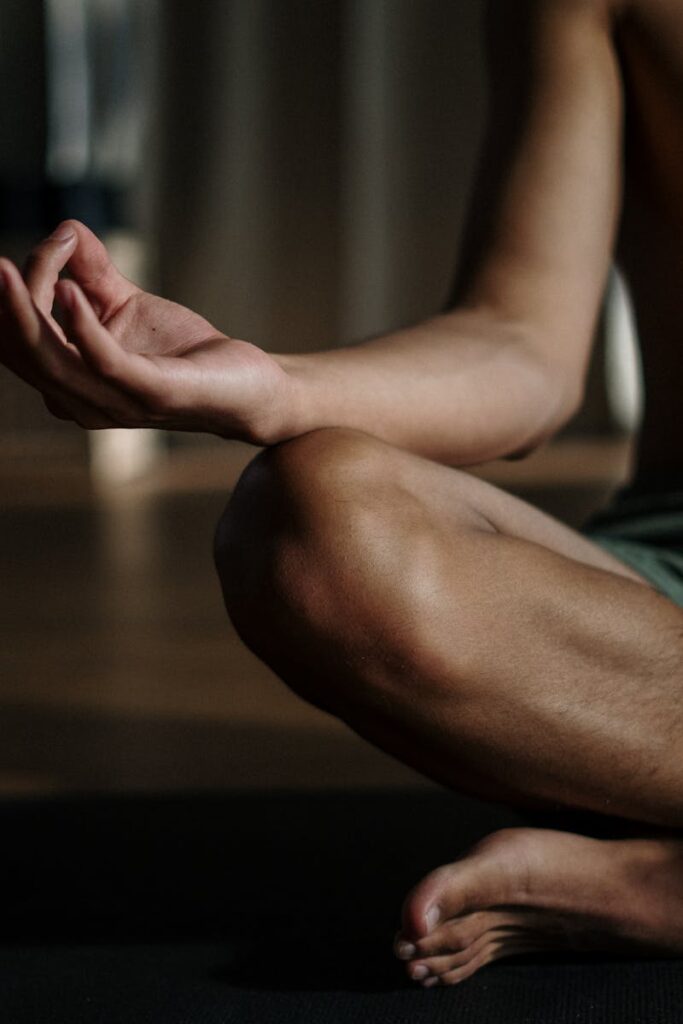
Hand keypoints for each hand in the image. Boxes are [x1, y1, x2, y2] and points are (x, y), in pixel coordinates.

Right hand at [0, 220, 294, 442]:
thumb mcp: (128, 304)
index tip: (23, 254)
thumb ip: (92, 271)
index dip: (7, 303)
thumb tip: (63, 228)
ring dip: (28, 312)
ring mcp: (115, 404)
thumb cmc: (186, 354)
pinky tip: (71, 291)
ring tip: (11, 268)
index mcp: (69, 383)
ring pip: (53, 361)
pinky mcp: (152, 394)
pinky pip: (104, 363)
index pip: (17, 344)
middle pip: (25, 353)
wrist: (248, 386)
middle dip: (5, 306)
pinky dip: (83, 327)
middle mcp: (81, 402)